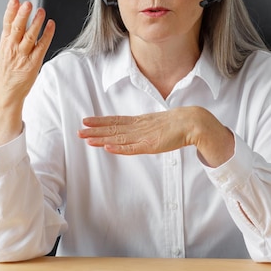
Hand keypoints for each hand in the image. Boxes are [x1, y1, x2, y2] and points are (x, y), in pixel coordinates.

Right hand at [0, 0, 55, 146]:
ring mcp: (23, 56)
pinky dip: (47, 35)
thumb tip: (16, 14)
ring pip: (29, 37)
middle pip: (17, 29)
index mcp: (5, 43)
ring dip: (36, 23)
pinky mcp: (33, 63)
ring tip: (41, 11)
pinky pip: (41, 47)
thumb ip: (10, 34)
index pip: (6, 24)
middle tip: (27, 4)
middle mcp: (12, 48)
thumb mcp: (4, 50)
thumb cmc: (7, 70)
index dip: (10, 11)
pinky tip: (51, 25)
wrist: (6, 93)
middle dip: (22, 15)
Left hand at [78, 106, 234, 166]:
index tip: (86, 121)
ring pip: (117, 138)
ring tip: (86, 139)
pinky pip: (131, 148)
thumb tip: (137, 130)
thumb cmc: (177, 124)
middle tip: (78, 132)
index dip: (100, 122)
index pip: (116, 121)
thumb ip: (146, 128)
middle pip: (112, 129)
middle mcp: (138, 128)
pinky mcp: (150, 145)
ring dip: (101, 139)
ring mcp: (143, 136)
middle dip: (95, 131)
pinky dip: (119, 148)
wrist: (192, 122)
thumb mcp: (157, 125)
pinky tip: (108, 147)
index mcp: (140, 122)